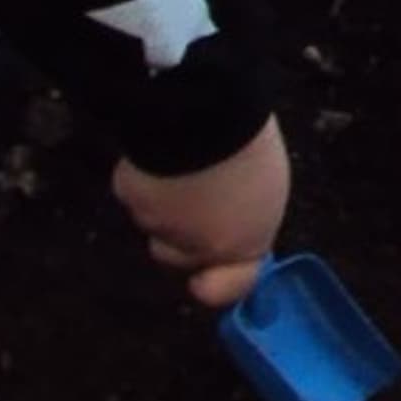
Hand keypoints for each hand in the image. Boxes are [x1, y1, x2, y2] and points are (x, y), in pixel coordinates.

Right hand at [115, 120, 291, 307]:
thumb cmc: (251, 142)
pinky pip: (134, 189)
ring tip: (181, 161)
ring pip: (153, 221)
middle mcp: (200, 244)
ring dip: (161, 201)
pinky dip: (142, 174)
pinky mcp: (132, 197)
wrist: (210, 113)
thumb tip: (225, 221)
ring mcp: (160, 224)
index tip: (202, 284)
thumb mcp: (267, 185)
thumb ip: (245, 215)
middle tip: (192, 194)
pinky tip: (160, 148)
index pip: (233, 283)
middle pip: (178, 253)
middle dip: (179, 234)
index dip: (218, 286)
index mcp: (245, 241)